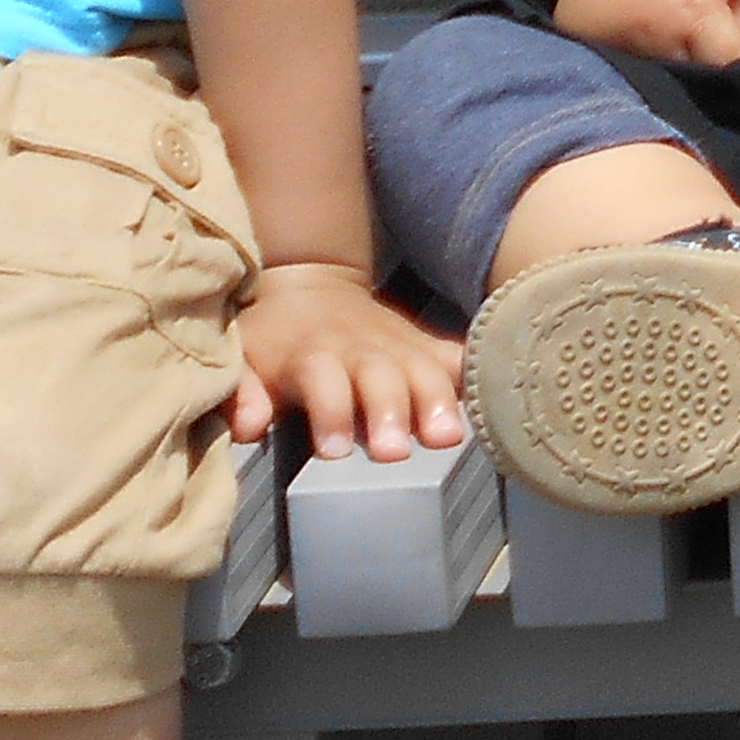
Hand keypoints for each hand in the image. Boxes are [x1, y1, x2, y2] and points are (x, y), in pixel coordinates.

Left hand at [232, 263, 468, 462]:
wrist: (313, 288)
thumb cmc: (275, 339)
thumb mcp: (244, 359)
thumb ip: (244, 393)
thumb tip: (250, 424)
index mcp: (313, 356)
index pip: (323, 382)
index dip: (330, 413)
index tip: (334, 451)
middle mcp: (361, 349)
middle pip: (381, 378)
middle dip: (390, 412)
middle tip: (395, 452)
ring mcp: (400, 345)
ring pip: (425, 369)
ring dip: (438, 401)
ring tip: (448, 437)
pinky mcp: (426, 344)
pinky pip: (457, 356)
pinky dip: (477, 373)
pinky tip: (495, 398)